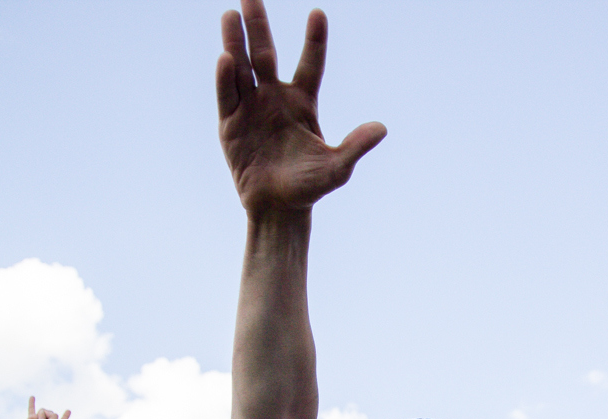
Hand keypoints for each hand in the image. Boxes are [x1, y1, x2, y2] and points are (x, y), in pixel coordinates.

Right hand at [19, 396, 69, 418]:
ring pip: (43, 410)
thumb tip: (46, 412)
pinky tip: (32, 397)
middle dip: (48, 416)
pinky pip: (31, 409)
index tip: (68, 411)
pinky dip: (32, 403)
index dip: (65, 416)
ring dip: (42, 415)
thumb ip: (53, 416)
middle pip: (51, 412)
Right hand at [216, 0, 385, 213]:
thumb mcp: (338, 168)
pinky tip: (226, 57)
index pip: (311, 64)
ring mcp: (250, 109)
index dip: (314, 40)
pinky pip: (227, 96)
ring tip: (230, 14)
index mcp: (303, 102)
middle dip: (258, 26)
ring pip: (241, 69)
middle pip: (265, 54)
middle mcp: (274, 98)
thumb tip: (382, 128)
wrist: (279, 209)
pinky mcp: (230, 125)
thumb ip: (356, 146)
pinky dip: (225, 78)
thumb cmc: (310, 188)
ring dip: (235, 43)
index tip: (318, 12)